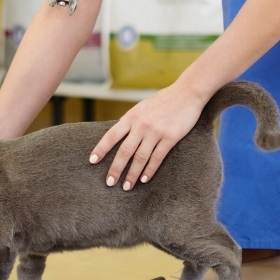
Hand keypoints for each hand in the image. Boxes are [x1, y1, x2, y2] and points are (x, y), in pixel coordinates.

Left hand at [90, 84, 205, 190]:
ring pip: (140, 157)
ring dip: (132, 174)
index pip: (112, 135)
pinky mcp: (170, 137)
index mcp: (132, 116)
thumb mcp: (142, 107)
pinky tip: (144, 179)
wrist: (187, 93)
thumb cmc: (164, 100)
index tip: (92, 161)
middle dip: (116, 168)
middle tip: (109, 183)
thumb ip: (131, 121)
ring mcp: (156, 131)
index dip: (101, 149)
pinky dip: (149, 170)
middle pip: (125, 151)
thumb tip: (120, 136)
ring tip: (127, 186)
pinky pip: (157, 157)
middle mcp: (141, 125)